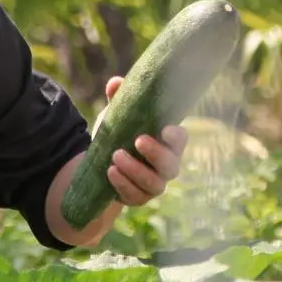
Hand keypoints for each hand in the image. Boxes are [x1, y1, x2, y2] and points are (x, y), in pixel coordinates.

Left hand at [98, 75, 187, 205]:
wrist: (100, 166)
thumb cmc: (118, 136)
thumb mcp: (117, 117)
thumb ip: (119, 99)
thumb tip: (116, 83)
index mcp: (166, 143)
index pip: (181, 140)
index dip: (176, 137)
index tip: (165, 130)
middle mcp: (167, 166)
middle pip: (171, 165)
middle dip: (156, 154)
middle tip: (137, 140)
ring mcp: (154, 184)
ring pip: (154, 184)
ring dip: (135, 170)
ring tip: (115, 156)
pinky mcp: (139, 198)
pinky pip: (136, 196)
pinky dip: (123, 185)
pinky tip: (110, 172)